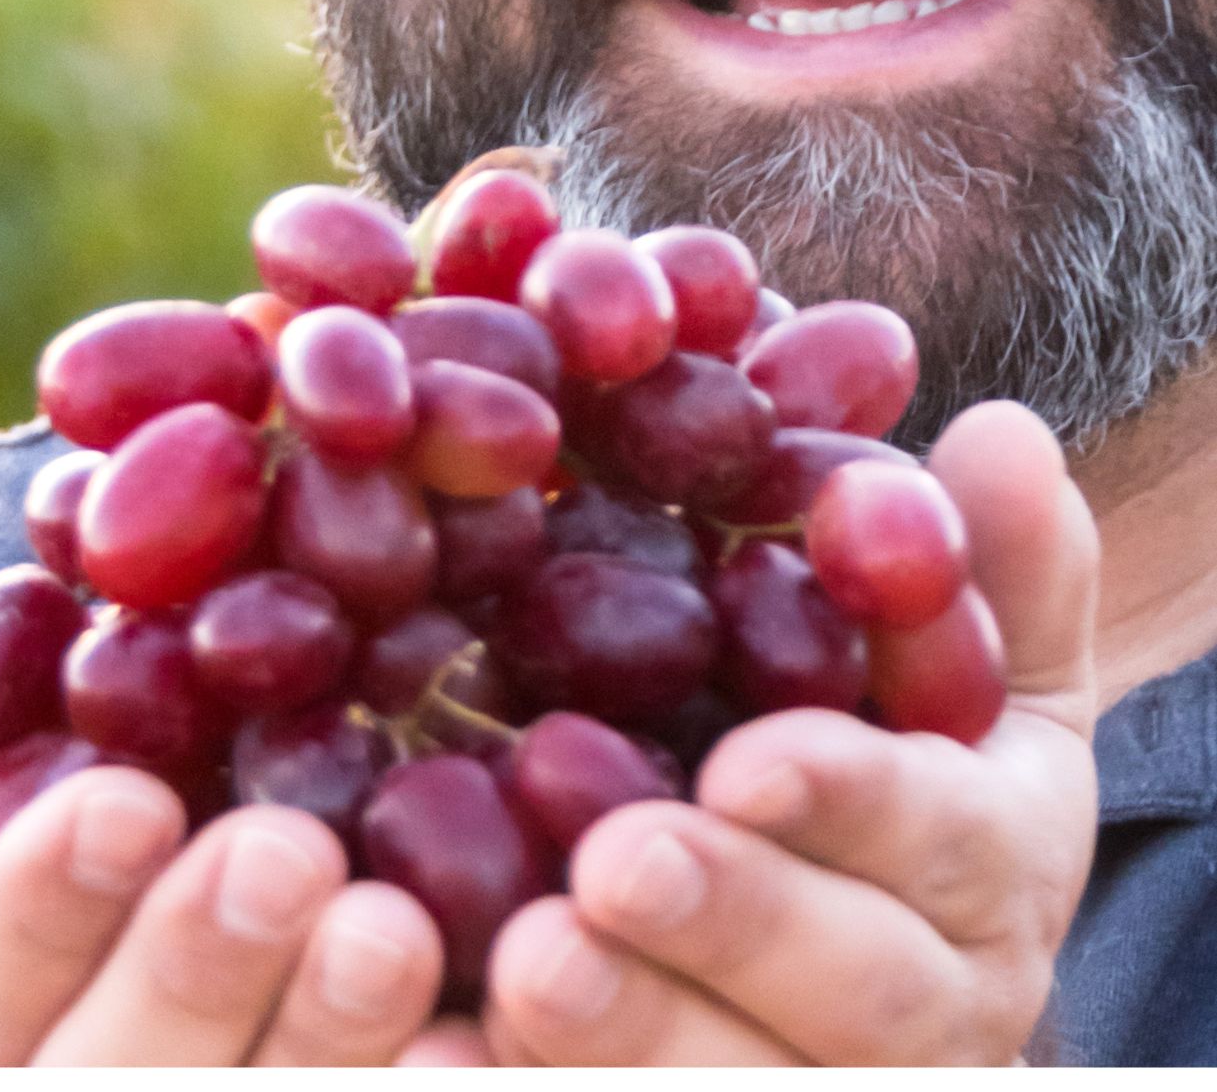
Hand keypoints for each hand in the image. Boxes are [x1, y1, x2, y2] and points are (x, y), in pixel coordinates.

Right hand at [0, 566, 447, 1064]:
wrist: (135, 975)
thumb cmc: (29, 880)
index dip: (39, 911)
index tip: (126, 800)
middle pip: (123, 1086)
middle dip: (195, 974)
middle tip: (285, 855)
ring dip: (328, 1042)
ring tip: (394, 928)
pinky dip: (441, 1089)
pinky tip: (485, 1034)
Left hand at [482, 399, 1099, 1064]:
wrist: (856, 1002)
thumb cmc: (892, 793)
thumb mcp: (956, 683)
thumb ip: (980, 570)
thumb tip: (1001, 428)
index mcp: (983, 864)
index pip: (942, 834)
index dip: (853, 800)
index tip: (748, 761)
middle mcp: (926, 1007)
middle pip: (852, 991)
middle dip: (736, 923)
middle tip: (612, 865)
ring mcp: (804, 1087)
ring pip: (735, 1089)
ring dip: (635, 1036)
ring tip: (529, 964)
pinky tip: (453, 1052)